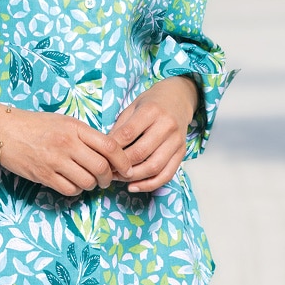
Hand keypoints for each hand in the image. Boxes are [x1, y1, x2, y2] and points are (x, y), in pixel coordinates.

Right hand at [0, 109, 132, 196]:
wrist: (4, 130)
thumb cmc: (35, 124)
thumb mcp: (63, 122)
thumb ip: (84, 135)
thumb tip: (108, 154)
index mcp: (75, 127)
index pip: (110, 146)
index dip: (123, 161)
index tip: (126, 168)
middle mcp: (67, 143)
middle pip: (101, 167)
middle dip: (108, 178)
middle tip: (107, 179)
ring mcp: (55, 160)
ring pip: (87, 181)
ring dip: (91, 184)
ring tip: (87, 180)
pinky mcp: (44, 175)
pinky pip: (70, 190)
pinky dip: (75, 189)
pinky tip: (71, 183)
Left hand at [107, 77, 197, 192]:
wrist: (178, 99)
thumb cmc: (152, 103)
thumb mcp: (133, 107)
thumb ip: (120, 126)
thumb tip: (105, 148)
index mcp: (151, 111)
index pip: (128, 134)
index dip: (113, 148)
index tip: (101, 156)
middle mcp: (166, 125)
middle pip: (140, 152)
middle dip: (121, 165)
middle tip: (108, 170)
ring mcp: (177, 140)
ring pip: (154, 167)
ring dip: (134, 177)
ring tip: (119, 178)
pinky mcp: (182, 152)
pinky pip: (167, 175)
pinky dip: (150, 184)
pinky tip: (134, 186)